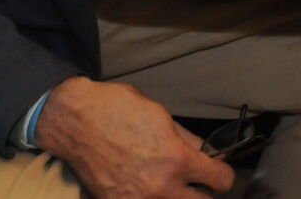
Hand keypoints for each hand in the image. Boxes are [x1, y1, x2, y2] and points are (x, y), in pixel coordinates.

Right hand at [35, 77, 230, 196]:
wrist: (77, 122)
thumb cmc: (120, 110)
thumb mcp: (163, 116)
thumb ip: (187, 140)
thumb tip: (205, 153)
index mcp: (178, 160)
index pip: (220, 180)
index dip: (223, 174)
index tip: (219, 171)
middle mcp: (162, 188)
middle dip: (204, 193)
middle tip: (198, 183)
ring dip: (177, 198)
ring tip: (173, 187)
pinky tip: (147, 189)